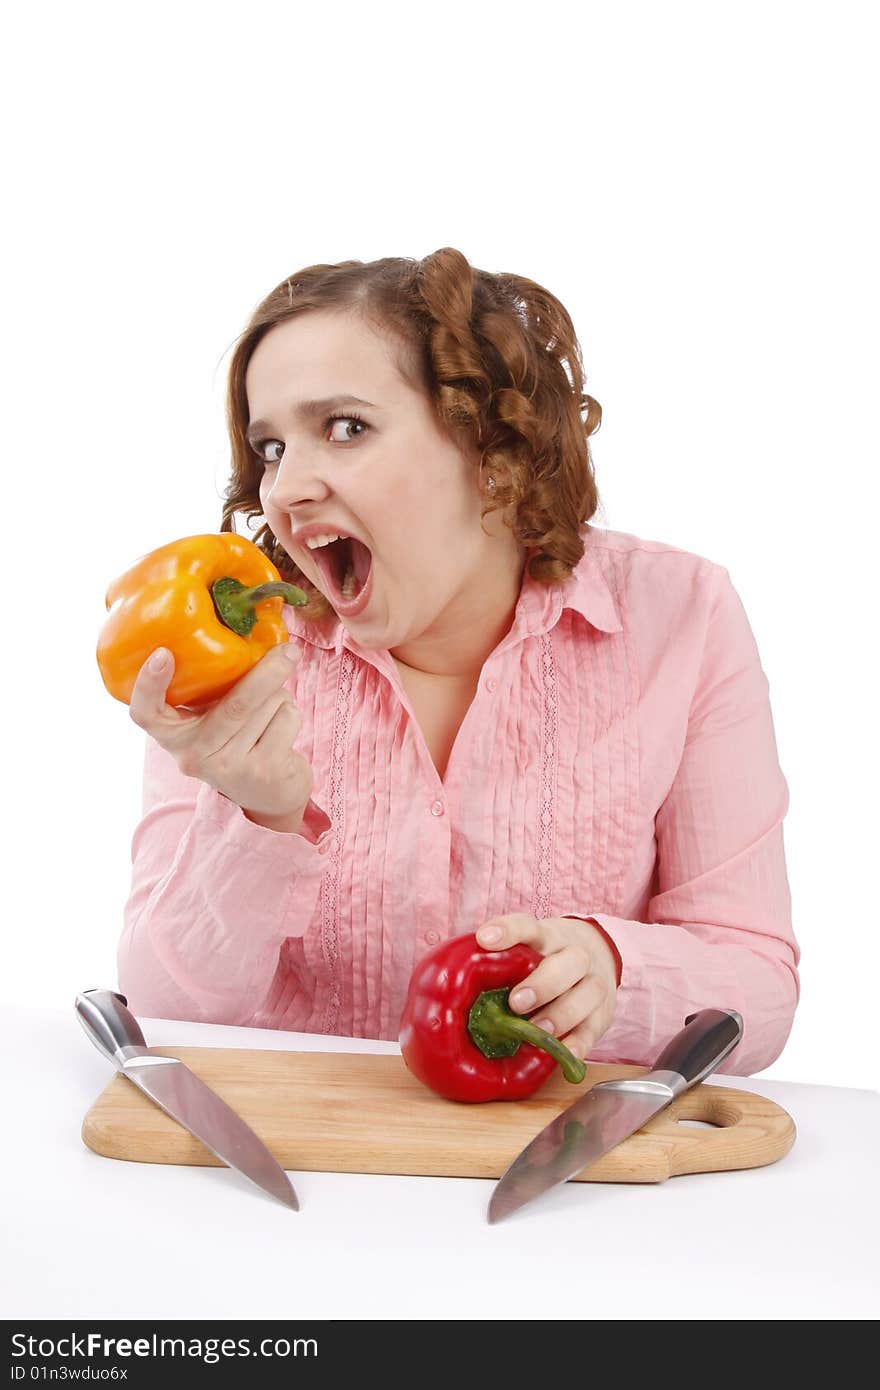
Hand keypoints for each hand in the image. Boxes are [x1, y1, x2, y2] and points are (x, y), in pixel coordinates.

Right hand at [128, 642, 313, 826]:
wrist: (266, 798)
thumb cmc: (235, 742)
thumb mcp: (210, 720)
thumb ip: (211, 690)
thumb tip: (242, 636)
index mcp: (174, 736)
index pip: (146, 714)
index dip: (148, 684)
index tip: (163, 653)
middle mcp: (195, 756)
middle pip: (234, 705)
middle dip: (266, 671)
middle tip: (289, 649)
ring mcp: (229, 767)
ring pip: (268, 706)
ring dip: (279, 697)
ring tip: (269, 711)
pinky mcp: (263, 772)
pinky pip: (286, 719)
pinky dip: (290, 714)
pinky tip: (280, 730)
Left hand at [475, 913, 618, 1059]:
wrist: (599, 959)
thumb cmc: (548, 959)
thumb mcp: (530, 948)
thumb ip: (501, 962)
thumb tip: (450, 987)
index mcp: (549, 936)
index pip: (528, 926)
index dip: (507, 931)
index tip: (484, 939)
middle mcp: (576, 956)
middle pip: (568, 962)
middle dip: (543, 983)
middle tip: (517, 1001)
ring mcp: (594, 984)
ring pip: (587, 994)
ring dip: (560, 1014)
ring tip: (537, 1030)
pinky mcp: (602, 1015)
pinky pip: (595, 1029)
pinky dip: (580, 1042)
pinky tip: (564, 1052)